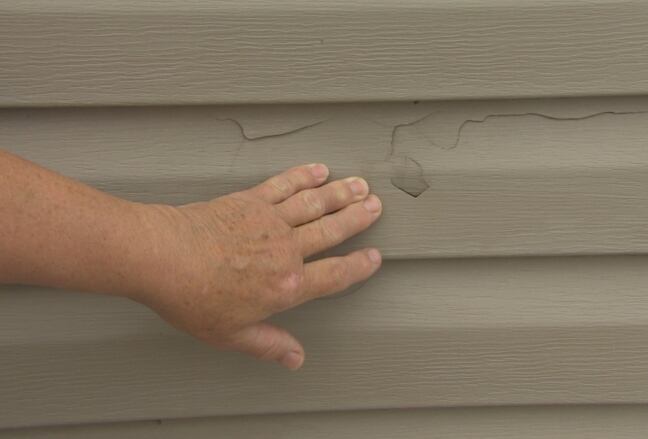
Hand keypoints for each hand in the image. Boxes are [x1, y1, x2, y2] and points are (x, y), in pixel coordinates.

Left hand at [134, 164, 381, 369]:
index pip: (335, 275)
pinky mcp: (251, 200)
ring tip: (361, 186)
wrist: (162, 257)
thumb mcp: (232, 334)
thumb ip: (269, 345)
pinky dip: (304, 176)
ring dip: (341, 194)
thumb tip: (295, 359)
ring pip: (315, 204)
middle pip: (332, 231)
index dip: (358, 267)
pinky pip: (285, 185)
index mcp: (287, 286)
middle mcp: (286, 250)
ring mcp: (270, 221)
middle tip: (376, 207)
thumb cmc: (192, 298)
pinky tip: (319, 170)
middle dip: (357, 218)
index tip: (374, 257)